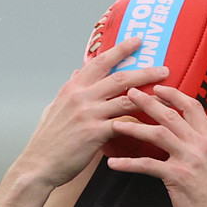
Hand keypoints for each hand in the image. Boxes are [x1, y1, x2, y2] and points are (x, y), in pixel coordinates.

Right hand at [18, 37, 169, 187]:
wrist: (39, 164)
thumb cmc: (48, 141)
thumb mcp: (54, 108)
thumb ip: (69, 90)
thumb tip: (76, 73)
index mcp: (72, 88)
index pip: (99, 61)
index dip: (121, 50)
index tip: (138, 41)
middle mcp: (81, 96)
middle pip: (119, 77)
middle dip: (145, 71)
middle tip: (164, 69)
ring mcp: (88, 114)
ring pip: (126, 99)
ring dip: (149, 97)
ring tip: (167, 96)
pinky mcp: (94, 133)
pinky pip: (124, 125)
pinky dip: (140, 124)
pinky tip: (154, 124)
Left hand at [107, 85, 206, 206]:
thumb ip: (199, 146)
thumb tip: (182, 135)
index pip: (193, 107)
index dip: (174, 95)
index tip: (158, 88)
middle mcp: (201, 145)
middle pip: (171, 115)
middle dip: (148, 102)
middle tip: (129, 93)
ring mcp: (189, 160)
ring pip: (158, 134)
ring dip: (134, 127)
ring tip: (116, 124)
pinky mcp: (177, 178)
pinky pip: (147, 165)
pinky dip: (128, 163)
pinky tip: (113, 163)